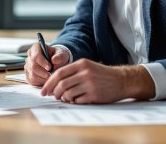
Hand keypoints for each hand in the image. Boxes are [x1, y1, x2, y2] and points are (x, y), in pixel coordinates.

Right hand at [24, 43, 69, 85]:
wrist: (56, 62)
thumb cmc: (58, 57)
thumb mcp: (62, 54)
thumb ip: (59, 56)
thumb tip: (54, 60)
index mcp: (36, 47)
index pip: (36, 55)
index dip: (42, 62)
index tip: (50, 67)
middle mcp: (30, 56)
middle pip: (33, 66)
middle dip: (42, 72)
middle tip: (50, 75)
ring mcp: (28, 65)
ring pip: (32, 74)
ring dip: (42, 78)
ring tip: (50, 77)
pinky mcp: (28, 74)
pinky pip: (31, 80)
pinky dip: (39, 82)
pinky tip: (46, 80)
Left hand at [40, 59, 155, 103]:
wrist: (121, 80)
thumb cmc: (102, 75)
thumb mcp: (88, 67)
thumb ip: (72, 72)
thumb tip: (54, 83)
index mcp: (81, 64)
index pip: (59, 73)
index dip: (49, 83)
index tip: (43, 91)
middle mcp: (85, 73)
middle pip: (61, 84)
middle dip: (55, 92)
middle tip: (54, 96)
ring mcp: (90, 84)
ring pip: (68, 93)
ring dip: (64, 98)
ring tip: (67, 98)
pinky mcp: (95, 95)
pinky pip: (78, 101)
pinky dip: (75, 102)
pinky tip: (78, 100)